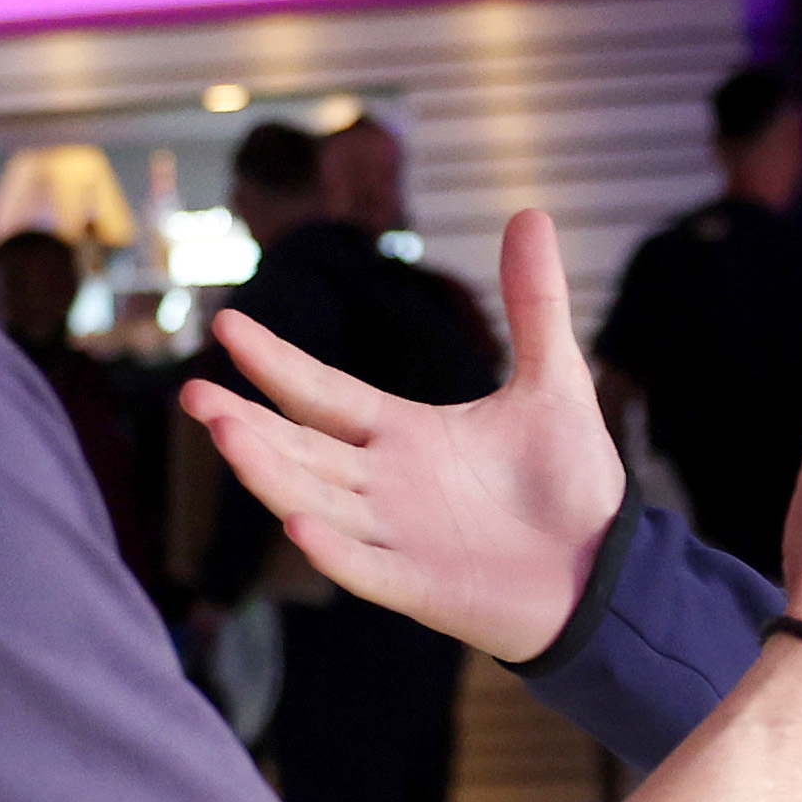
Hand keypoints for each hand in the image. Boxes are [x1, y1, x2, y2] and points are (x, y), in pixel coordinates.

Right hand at [189, 213, 636, 663]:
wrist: (608, 569)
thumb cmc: (571, 483)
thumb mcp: (553, 382)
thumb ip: (534, 305)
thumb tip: (528, 214)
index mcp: (404, 435)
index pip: (324, 394)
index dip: (277, 363)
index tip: (228, 323)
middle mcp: (386, 485)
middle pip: (302, 449)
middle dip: (249, 424)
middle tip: (193, 394)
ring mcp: (398, 538)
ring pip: (317, 500)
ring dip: (270, 472)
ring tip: (225, 434)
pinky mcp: (423, 587)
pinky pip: (367, 567)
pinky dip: (334, 549)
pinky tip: (297, 523)